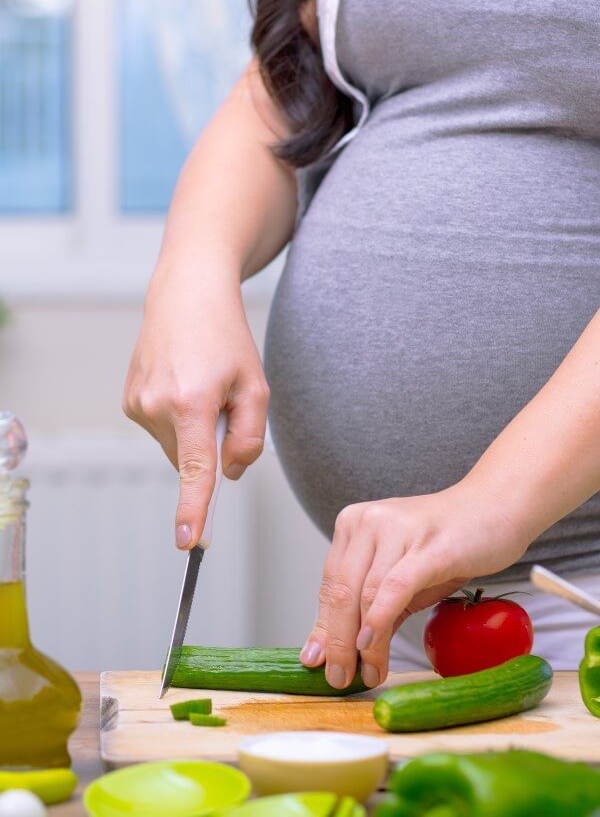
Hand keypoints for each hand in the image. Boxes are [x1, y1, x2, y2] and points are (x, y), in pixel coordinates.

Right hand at [123, 262, 268, 548]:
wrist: (186, 296)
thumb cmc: (225, 337)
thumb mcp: (255, 385)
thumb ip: (250, 438)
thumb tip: (228, 475)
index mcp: (193, 403)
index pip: (195, 469)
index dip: (194, 509)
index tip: (188, 542)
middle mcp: (157, 406)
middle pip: (192, 460)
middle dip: (212, 445)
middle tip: (222, 399)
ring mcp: (137, 405)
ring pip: (176, 447)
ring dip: (193, 431)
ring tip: (199, 385)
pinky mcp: (128, 402)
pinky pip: (161, 431)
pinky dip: (177, 419)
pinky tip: (182, 384)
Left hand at [300, 480, 529, 688]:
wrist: (496, 507)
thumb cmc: (446, 544)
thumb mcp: (399, 574)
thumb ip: (370, 607)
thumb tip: (338, 651)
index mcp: (353, 523)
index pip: (330, 584)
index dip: (324, 628)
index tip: (318, 662)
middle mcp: (369, 521)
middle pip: (341, 592)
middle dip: (337, 642)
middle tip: (337, 678)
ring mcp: (397, 530)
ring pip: (366, 595)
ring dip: (362, 643)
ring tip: (367, 673)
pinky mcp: (428, 547)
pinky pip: (395, 588)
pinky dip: (379, 620)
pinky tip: (371, 645)